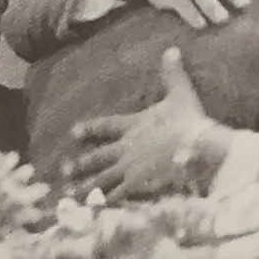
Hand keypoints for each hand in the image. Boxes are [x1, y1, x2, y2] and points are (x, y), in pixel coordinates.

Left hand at [63, 46, 231, 200]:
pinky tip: (97, 209)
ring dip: (86, 186)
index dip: (89, 128)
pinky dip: (107, 202)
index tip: (73, 132)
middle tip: (64, 169)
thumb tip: (171, 49)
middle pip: (99, 156)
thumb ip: (172, 74)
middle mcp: (126, 147)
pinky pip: (118, 196)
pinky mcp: (137, 185)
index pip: (106, 126)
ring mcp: (129, 168)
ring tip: (71, 193)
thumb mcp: (180, 94)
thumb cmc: (188, 120)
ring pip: (102, 179)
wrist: (194, 146)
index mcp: (134, 125)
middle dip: (81, 163)